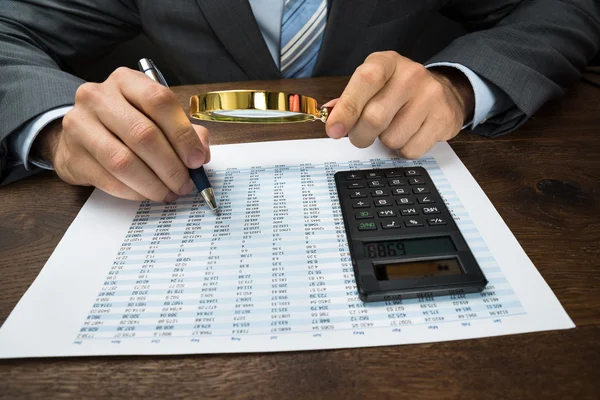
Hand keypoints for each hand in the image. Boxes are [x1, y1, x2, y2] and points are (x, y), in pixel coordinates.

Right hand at [32, 67, 210, 202]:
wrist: (79, 135)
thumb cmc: (126, 124)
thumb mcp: (155, 117)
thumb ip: (184, 131)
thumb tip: (201, 153)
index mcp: (126, 81)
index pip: (159, 101)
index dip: (183, 134)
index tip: (197, 160)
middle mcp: (99, 97)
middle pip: (143, 134)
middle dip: (171, 166)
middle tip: (185, 184)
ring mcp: (80, 124)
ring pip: (123, 161)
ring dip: (153, 184)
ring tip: (168, 193)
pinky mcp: (71, 155)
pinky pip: (109, 180)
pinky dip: (134, 192)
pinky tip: (146, 194)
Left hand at [324, 51, 474, 158]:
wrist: (444, 93)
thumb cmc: (398, 90)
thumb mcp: (373, 85)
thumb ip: (349, 100)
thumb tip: (329, 116)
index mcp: (387, 62)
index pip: (366, 80)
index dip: (347, 108)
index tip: (334, 130)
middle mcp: (411, 75)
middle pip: (375, 117)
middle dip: (360, 136)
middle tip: (360, 136)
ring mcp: (430, 96)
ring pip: (392, 138)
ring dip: (384, 142)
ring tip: (391, 129)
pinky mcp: (442, 119)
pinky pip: (410, 150)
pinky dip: (402, 150)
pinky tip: (408, 135)